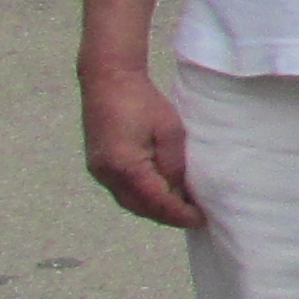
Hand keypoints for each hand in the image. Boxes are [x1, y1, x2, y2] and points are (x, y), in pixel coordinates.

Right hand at [81, 65, 203, 229]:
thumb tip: (179, 192)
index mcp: (124, 167)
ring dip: (153, 208)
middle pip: (139, 207)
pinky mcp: (97, 165)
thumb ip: (174, 165)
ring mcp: (98, 171)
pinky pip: (122, 190)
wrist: (107, 79)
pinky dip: (141, 197)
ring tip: (179, 208)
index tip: (201, 219)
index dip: (179, 214)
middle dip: (166, 216)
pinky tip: (158, 194)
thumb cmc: (142, 101)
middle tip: (193, 216)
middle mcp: (107, 175)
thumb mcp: (170, 132)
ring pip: (129, 201)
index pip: (156, 202)